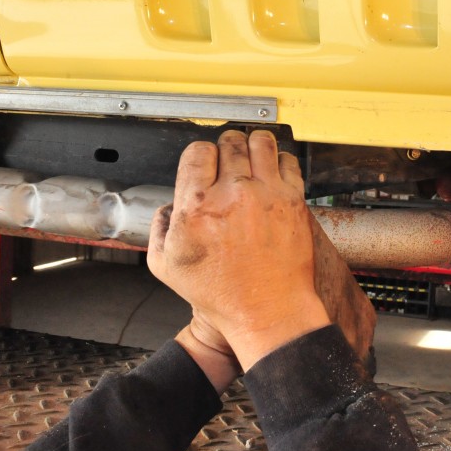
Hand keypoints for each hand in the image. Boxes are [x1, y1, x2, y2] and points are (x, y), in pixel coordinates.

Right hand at [148, 130, 329, 369]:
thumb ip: (157, 229)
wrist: (268, 310)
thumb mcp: (166, 267)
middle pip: (230, 141)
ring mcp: (266, 194)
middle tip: (229, 161)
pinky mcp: (293, 200)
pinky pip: (288, 159)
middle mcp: (232, 194)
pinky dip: (279, 159)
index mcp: (197, 207)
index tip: (205, 164)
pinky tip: (273, 171)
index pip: (198, 151)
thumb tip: (166, 207)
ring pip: (261, 141)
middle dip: (226, 147)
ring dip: (254, 144)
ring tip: (252, 156)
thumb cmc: (222, 295)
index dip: (200, 155)